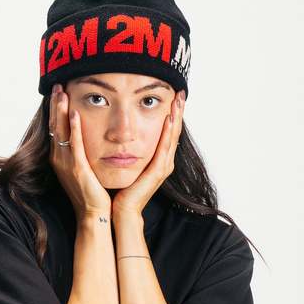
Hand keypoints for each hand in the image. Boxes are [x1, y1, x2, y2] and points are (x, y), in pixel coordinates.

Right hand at [48, 83, 111, 217]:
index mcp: (60, 158)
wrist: (93, 214)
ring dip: (61, 111)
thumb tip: (85, 139)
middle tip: (57, 85)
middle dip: (56, 105)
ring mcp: (66, 164)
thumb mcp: (83, 169)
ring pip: (61, 132)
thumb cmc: (91, 193)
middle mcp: (59, 159)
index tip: (58, 93)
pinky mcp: (77, 168)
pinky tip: (74, 113)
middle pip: (54, 126)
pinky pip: (74, 144)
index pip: (55, 129)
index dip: (56, 110)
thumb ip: (81, 153)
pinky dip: (74, 128)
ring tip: (61, 92)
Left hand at [111, 89, 184, 220]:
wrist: (123, 210)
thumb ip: (132, 152)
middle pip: (174, 132)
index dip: (173, 115)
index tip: (173, 97)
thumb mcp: (130, 165)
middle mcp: (165, 162)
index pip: (168, 133)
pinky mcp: (158, 172)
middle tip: (180, 93)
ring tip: (179, 101)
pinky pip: (164, 148)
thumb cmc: (123, 189)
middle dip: (178, 112)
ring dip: (176, 117)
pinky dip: (168, 133)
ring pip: (173, 137)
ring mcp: (163, 167)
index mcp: (159, 160)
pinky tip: (169, 119)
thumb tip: (126, 136)